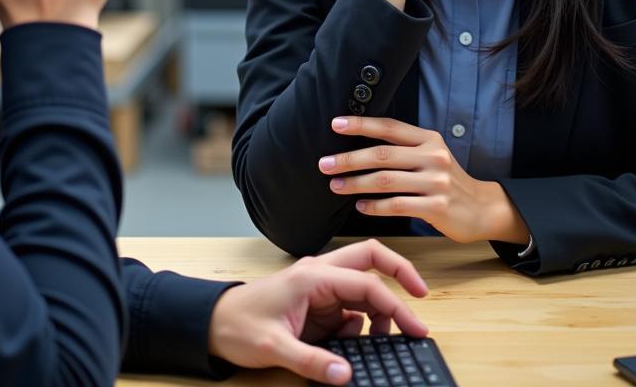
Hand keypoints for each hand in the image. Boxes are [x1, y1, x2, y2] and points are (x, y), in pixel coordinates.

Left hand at [207, 240, 428, 385]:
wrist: (214, 324)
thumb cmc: (239, 326)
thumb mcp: (274, 349)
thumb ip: (312, 362)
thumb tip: (346, 375)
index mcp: (312, 277)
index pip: (366, 283)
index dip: (396, 305)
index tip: (417, 328)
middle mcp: (320, 275)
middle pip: (370, 260)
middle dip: (399, 275)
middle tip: (421, 300)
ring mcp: (320, 288)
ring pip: (363, 285)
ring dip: (379, 308)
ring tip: (383, 340)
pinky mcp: (317, 304)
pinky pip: (351, 306)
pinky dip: (362, 322)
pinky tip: (355, 343)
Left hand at [320, 117, 528, 245]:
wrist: (483, 208)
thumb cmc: (446, 180)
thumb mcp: (431, 155)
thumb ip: (403, 148)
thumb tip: (359, 145)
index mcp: (428, 139)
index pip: (389, 127)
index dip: (361, 125)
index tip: (335, 124)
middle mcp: (432, 156)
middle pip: (382, 155)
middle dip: (349, 159)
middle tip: (325, 164)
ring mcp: (436, 182)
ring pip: (385, 181)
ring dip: (356, 184)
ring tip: (335, 186)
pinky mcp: (437, 208)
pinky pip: (397, 205)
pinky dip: (374, 206)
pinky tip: (360, 206)